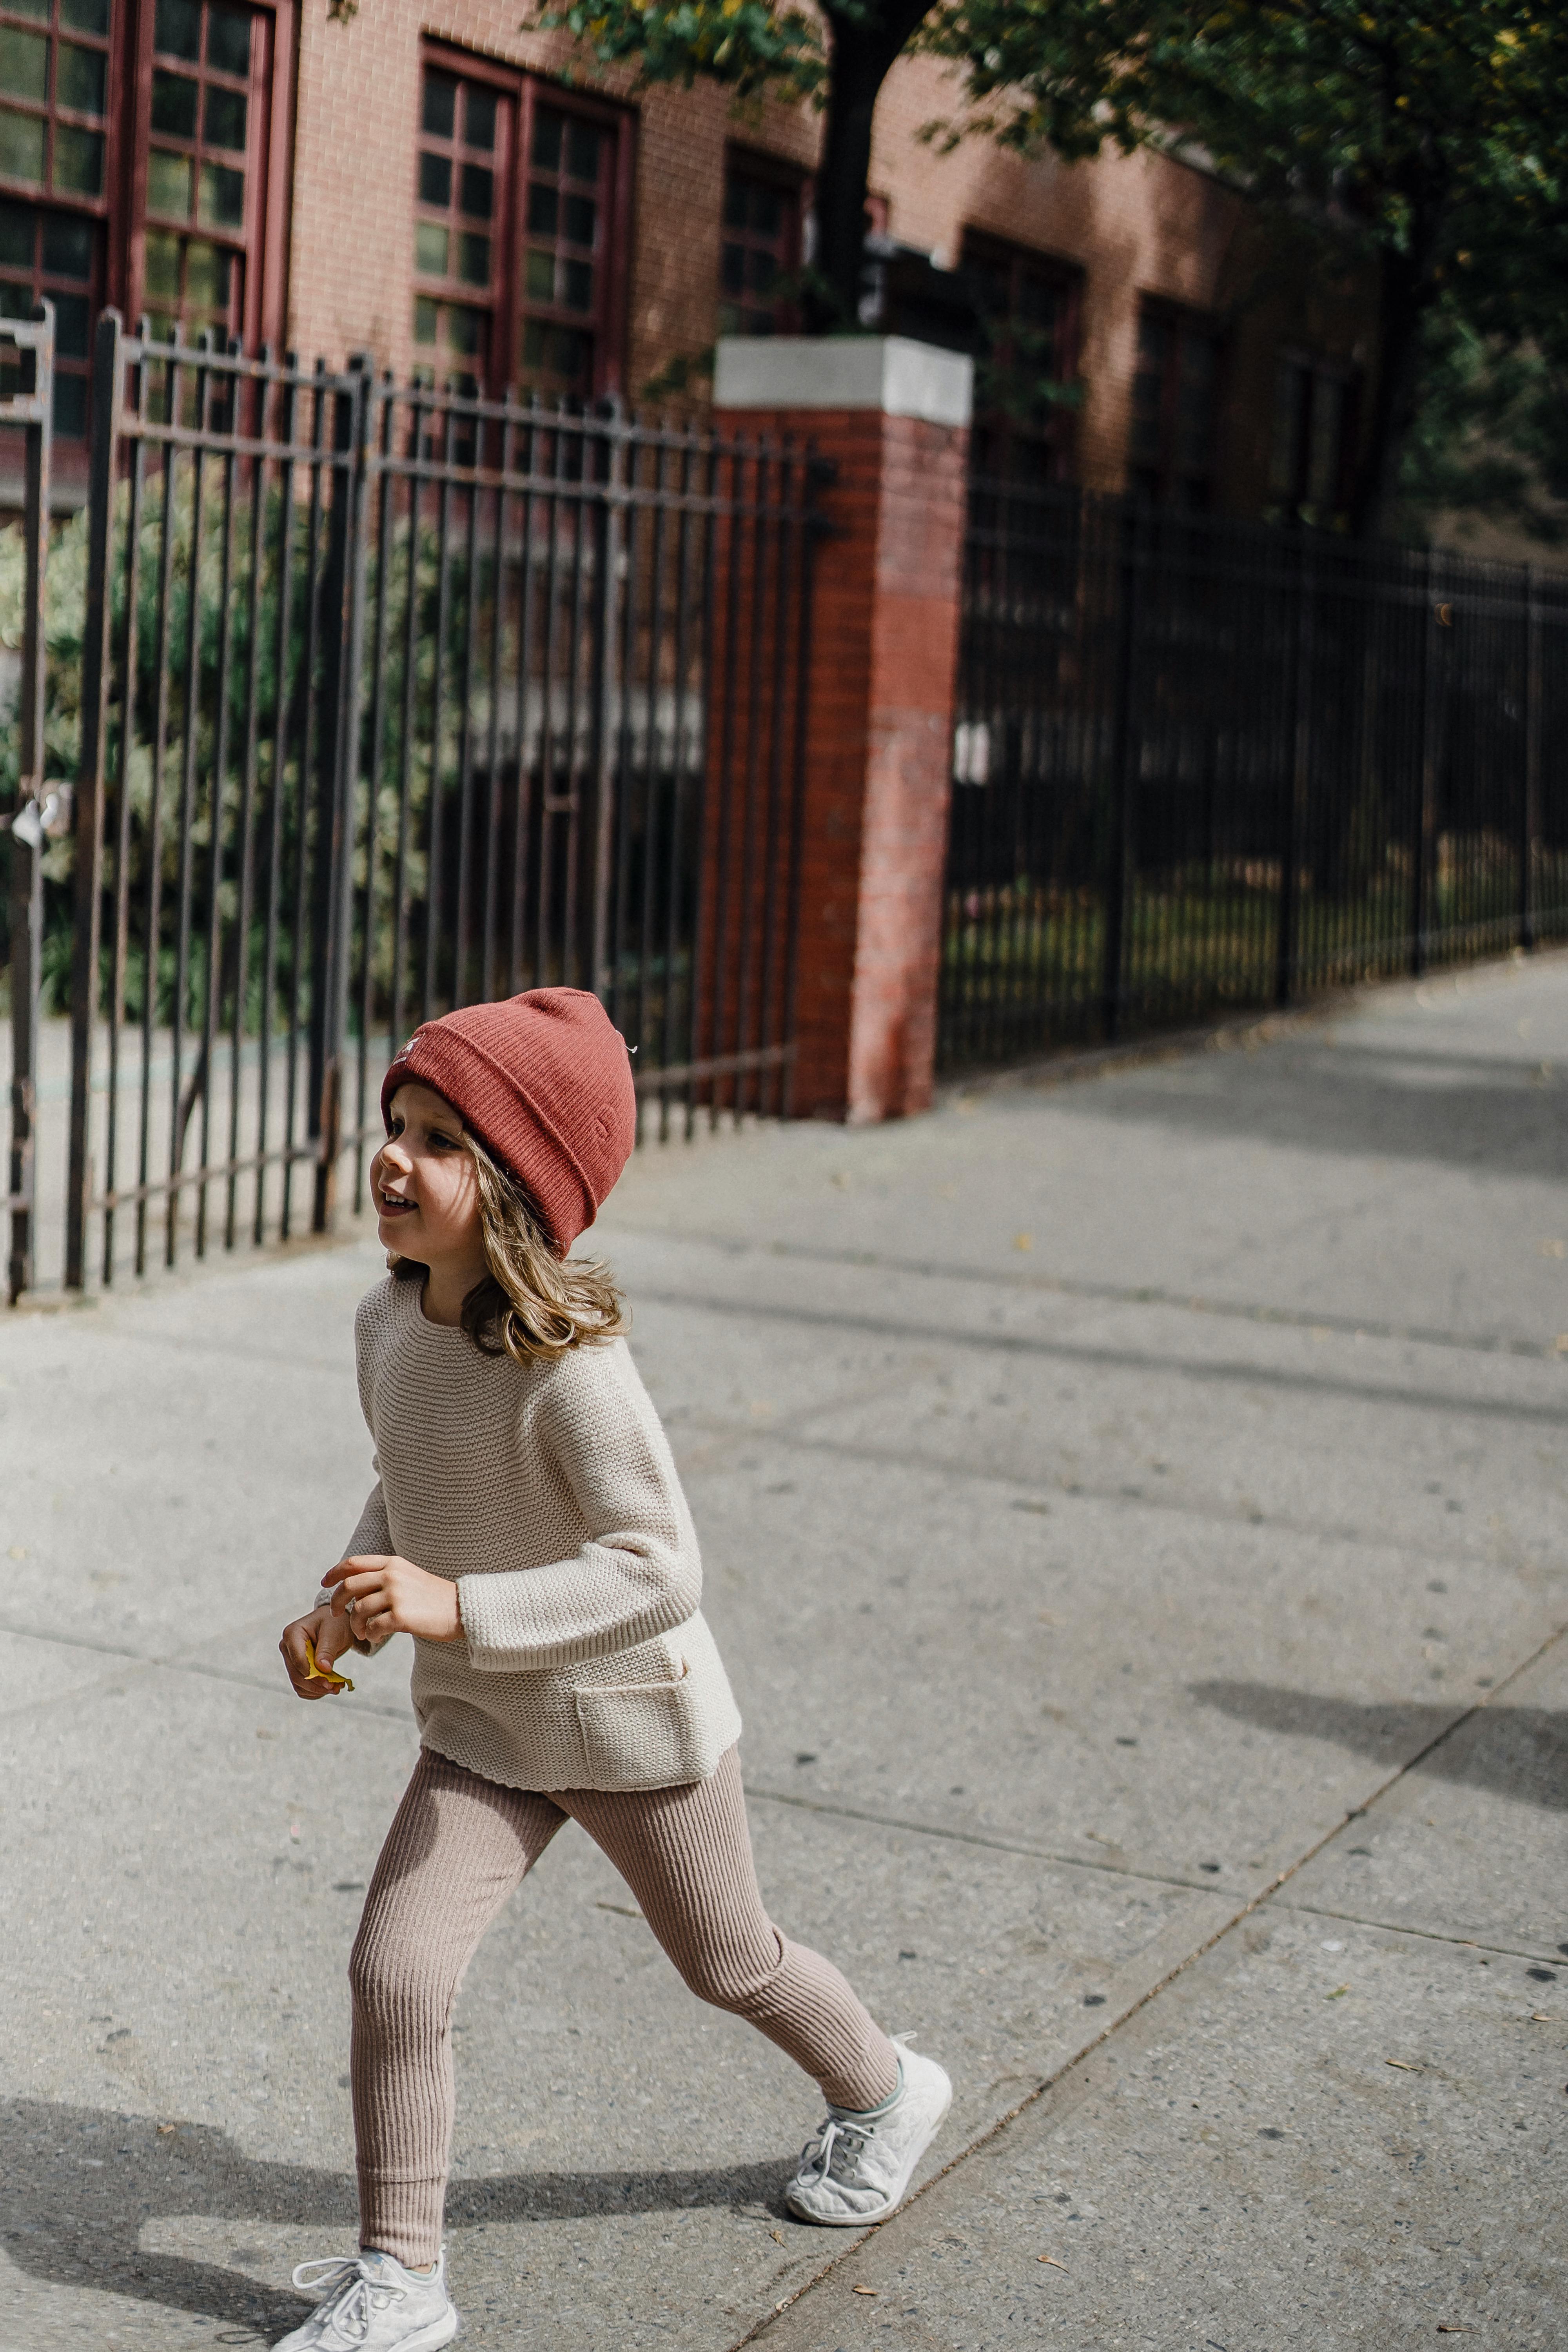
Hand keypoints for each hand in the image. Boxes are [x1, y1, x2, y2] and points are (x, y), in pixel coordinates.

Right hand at [279, 1603, 355, 1699]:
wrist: (334, 1623)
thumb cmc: (333, 1622)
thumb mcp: (333, 1632)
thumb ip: (327, 1650)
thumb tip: (323, 1669)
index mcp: (292, 1634)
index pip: (298, 1660)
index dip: (313, 1675)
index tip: (329, 1683)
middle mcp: (287, 1648)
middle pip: (296, 1675)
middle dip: (316, 1685)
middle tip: (335, 1688)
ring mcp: (290, 1659)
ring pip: (298, 1684)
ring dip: (316, 1690)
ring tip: (335, 1687)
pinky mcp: (296, 1669)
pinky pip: (301, 1686)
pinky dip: (315, 1691)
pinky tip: (329, 1687)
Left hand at [323, 1553, 462, 1645]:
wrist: (462, 1609)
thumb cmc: (435, 1597)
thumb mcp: (410, 1576)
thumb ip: (385, 1577)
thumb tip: (356, 1590)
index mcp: (393, 1564)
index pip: (353, 1563)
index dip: (335, 1573)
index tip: (325, 1582)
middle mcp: (392, 1575)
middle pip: (349, 1586)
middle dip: (337, 1602)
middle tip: (337, 1614)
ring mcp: (396, 1595)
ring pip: (359, 1610)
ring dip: (355, 1625)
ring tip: (363, 1633)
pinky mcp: (401, 1616)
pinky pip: (373, 1628)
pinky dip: (371, 1636)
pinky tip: (376, 1639)